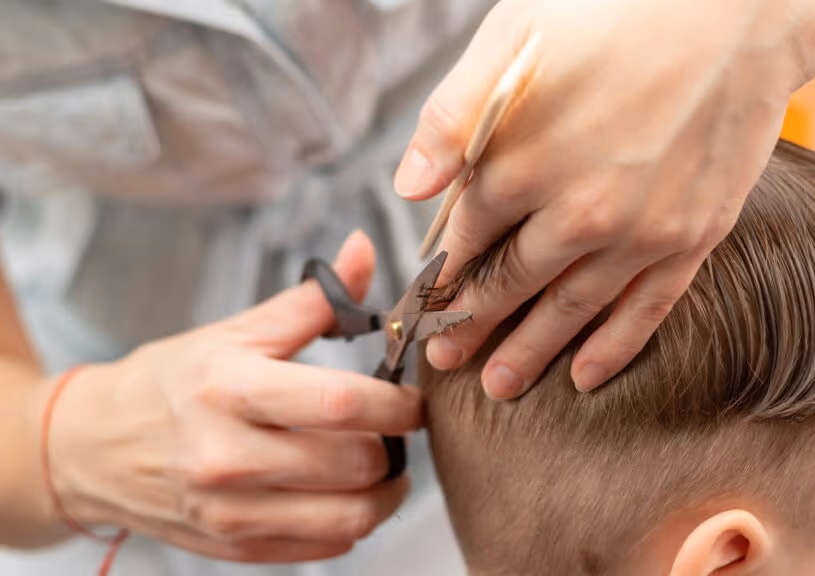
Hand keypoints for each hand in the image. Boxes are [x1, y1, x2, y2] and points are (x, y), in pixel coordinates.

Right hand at [31, 231, 420, 562]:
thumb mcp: (235, 332)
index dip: (397, 404)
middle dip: (395, 446)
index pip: (340, 403)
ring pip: (350, 518)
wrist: (91, 448)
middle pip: (354, 463)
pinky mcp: (233, 548)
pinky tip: (344, 493)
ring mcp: (228, 512)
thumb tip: (365, 249)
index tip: (413, 401)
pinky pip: (325, 547)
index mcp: (230, 389)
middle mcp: (226, 456)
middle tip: (396, 431)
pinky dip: (351, 522)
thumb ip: (311, 301)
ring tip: (385, 466)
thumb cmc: (171, 382)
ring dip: (386, 493)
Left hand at [394, 0, 814, 396]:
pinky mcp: (690, 238)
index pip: (464, 238)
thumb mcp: (511, 37)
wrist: (739, 8)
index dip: (440, 272)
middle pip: (508, 286)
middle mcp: (575, 214)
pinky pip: (645, 310)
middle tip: (445, 359)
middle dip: (470, 325)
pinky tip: (586, 376)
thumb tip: (409, 188)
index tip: (425, 302)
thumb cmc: (617, 9)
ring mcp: (638, 234)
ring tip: (499, 386)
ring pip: (569, 311)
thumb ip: (453, 116)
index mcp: (520, 164)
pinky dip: (613, 348)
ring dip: (529, 352)